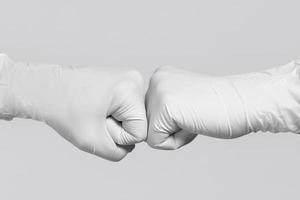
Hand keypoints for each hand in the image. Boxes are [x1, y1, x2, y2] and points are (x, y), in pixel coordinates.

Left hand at [0, 54, 146, 160]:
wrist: (45, 88)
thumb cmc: (63, 109)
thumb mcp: (91, 141)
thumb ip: (117, 153)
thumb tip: (128, 146)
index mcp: (130, 90)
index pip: (139, 132)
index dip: (118, 136)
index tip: (98, 122)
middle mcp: (134, 79)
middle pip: (137, 123)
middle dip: (116, 127)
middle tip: (94, 116)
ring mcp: (128, 78)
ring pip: (131, 116)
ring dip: (113, 120)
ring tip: (93, 110)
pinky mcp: (122, 80)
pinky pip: (125, 108)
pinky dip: (112, 112)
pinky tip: (96, 105)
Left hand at [146, 62, 299, 149]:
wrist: (246, 102)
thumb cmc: (220, 107)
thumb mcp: (184, 100)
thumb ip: (165, 107)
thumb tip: (148, 126)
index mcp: (161, 76)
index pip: (151, 115)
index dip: (173, 122)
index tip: (194, 109)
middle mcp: (156, 80)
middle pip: (149, 125)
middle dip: (172, 129)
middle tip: (196, 114)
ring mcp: (159, 92)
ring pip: (151, 134)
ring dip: (176, 135)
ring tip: (196, 117)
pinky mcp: (164, 107)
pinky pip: (157, 142)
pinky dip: (178, 141)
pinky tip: (195, 123)